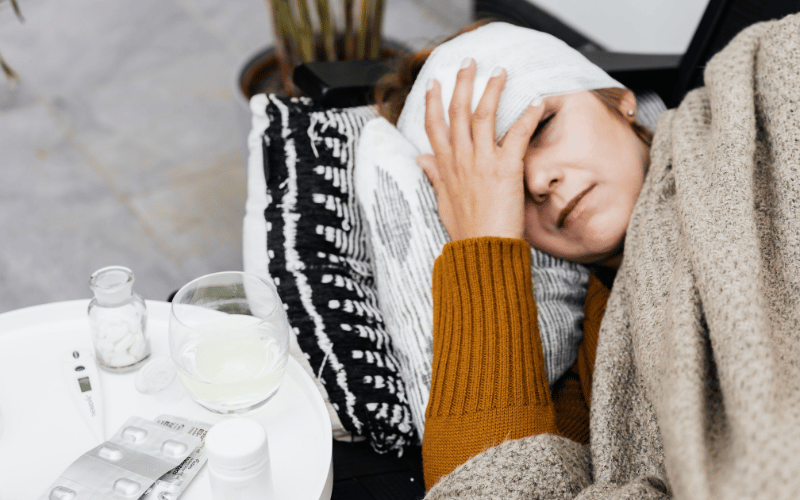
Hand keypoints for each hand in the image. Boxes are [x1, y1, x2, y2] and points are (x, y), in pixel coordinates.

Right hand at [417, 58, 546, 241]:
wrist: (482, 251)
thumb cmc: (465, 231)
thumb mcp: (443, 201)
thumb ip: (435, 176)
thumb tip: (421, 159)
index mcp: (445, 166)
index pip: (434, 125)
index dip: (433, 101)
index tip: (435, 82)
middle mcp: (461, 159)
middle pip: (457, 111)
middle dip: (462, 83)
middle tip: (469, 62)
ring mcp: (482, 162)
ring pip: (484, 115)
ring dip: (493, 89)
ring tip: (500, 71)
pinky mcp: (505, 169)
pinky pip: (518, 135)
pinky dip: (529, 116)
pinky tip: (538, 101)